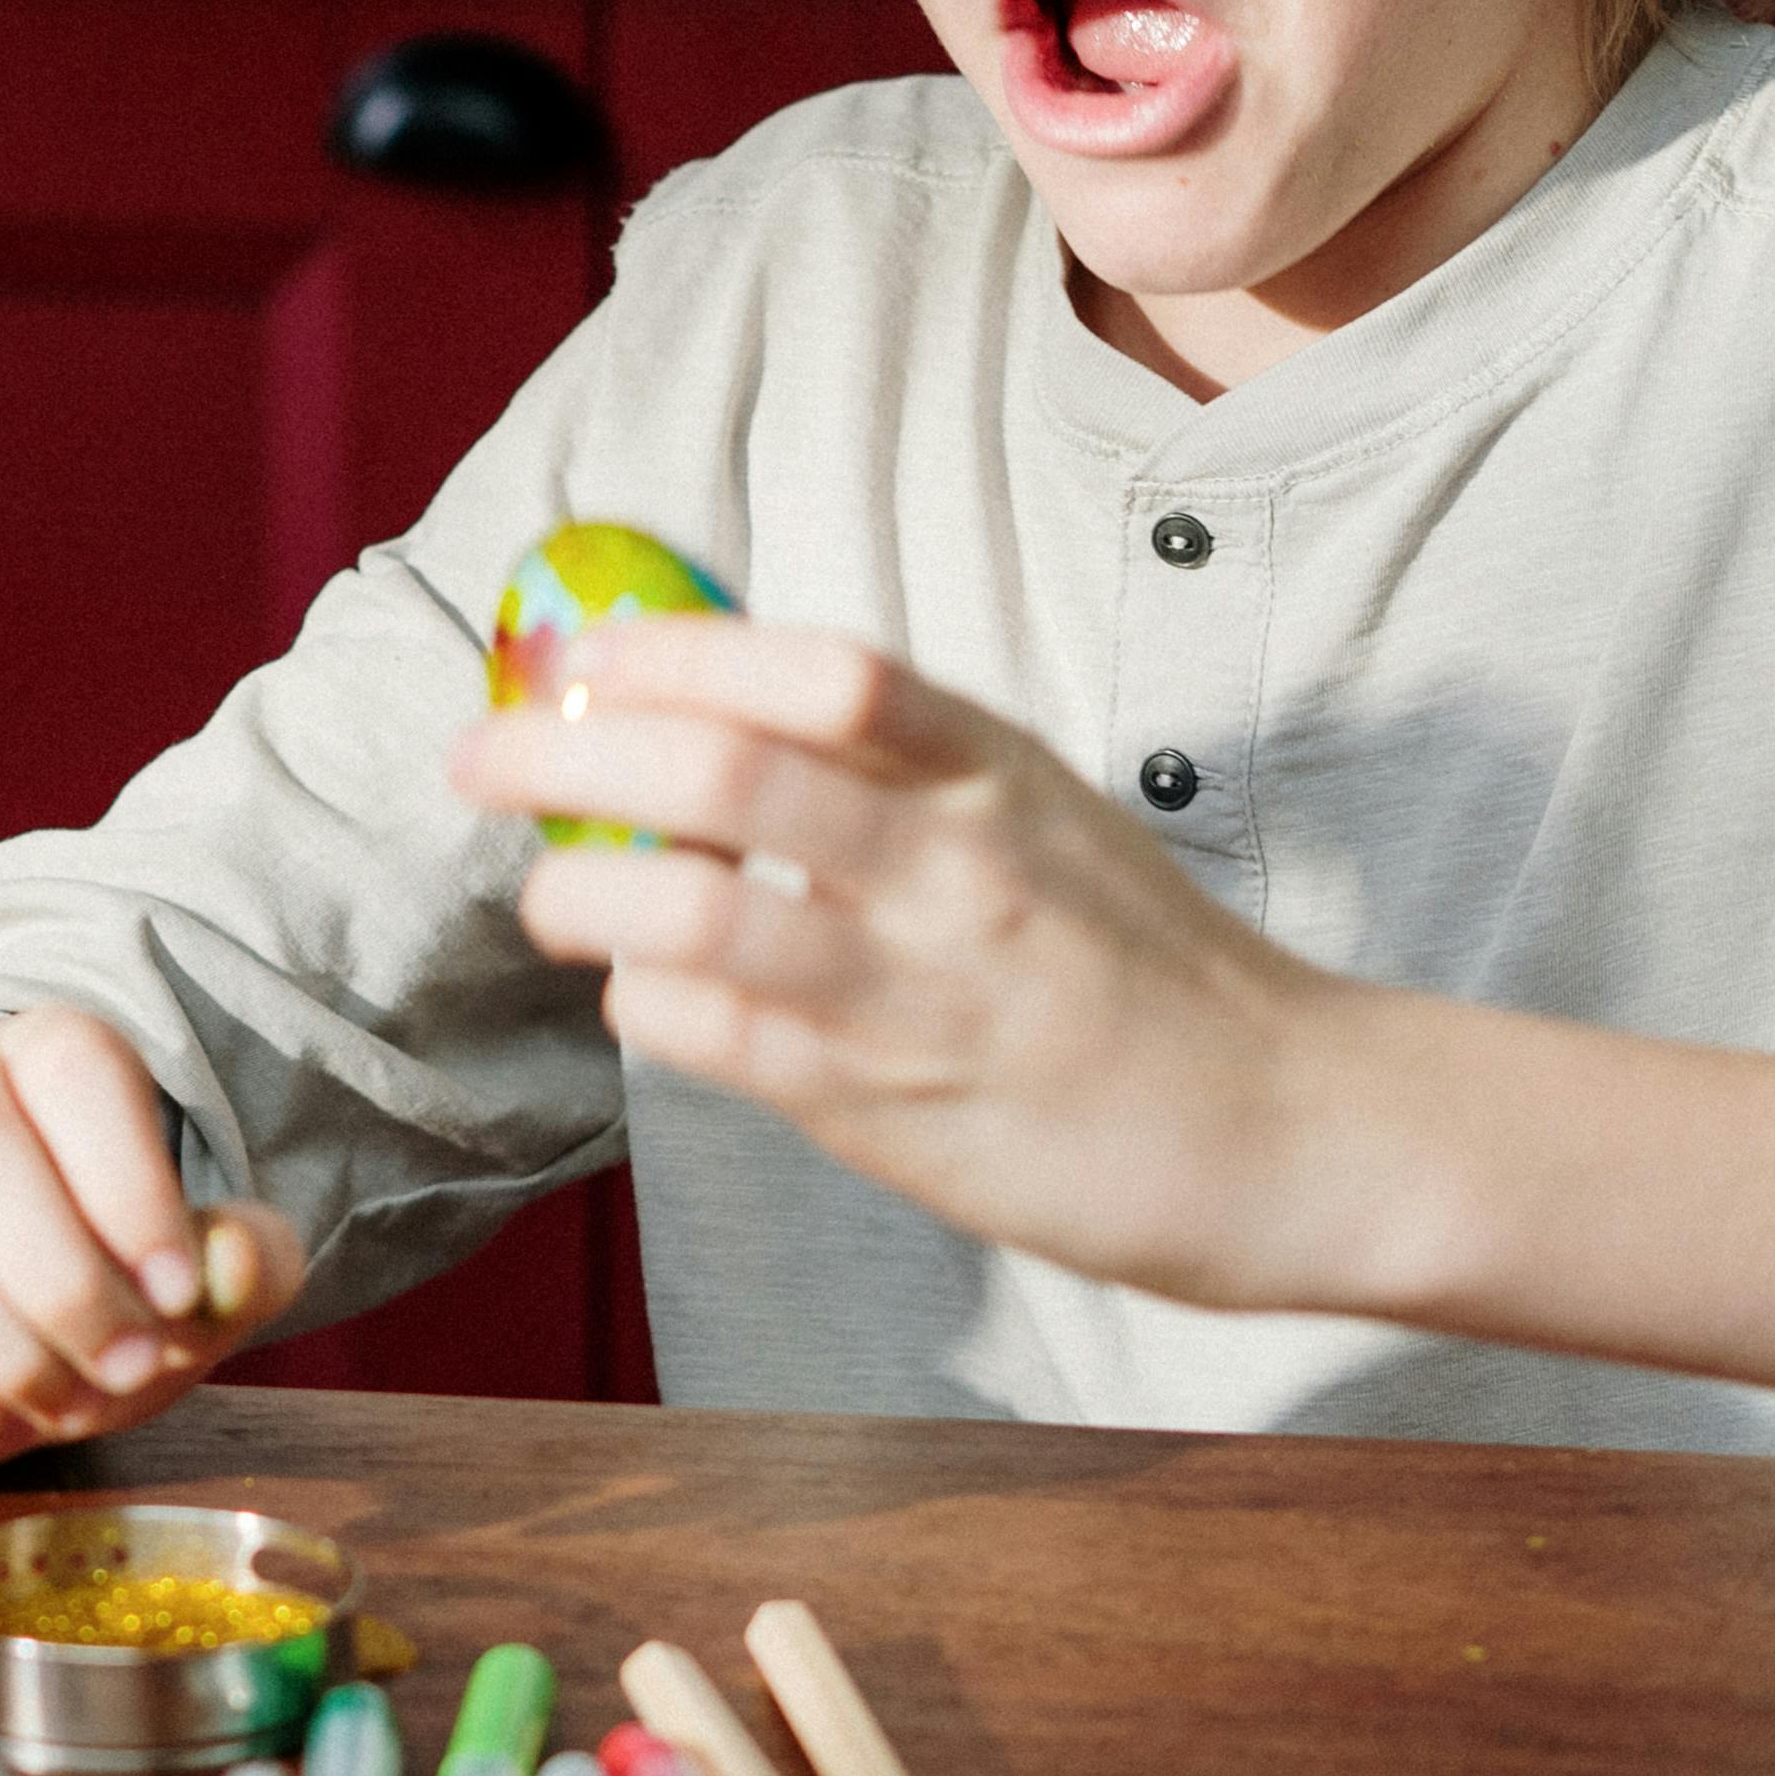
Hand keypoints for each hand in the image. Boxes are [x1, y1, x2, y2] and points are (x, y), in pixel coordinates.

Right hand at [0, 1009, 303, 1479]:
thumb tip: (227, 1264)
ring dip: (3, 1344)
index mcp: (44, 1054)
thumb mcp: (202, 1278)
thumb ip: (245, 1263)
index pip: (73, 1068)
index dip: (131, 1184)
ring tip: (68, 1402)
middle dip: (63, 1279)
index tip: (179, 1294)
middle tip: (129, 1365)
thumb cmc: (110, 1284)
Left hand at [448, 616, 1371, 1317]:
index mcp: (995, 768)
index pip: (816, 669)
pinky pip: (722, 1043)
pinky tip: (645, 993)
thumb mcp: (1037, 812)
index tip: (569, 653)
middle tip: (483, 758)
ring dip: (579, 893)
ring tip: (550, 894)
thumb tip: (700, 708)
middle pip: (724, 771)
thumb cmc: (1136, 962)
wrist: (1291, 1126)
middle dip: (566, 754)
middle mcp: (960, 865)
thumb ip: (893, 765)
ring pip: (696, 912)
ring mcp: (926, 991)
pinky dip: (649, 1005)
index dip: (668, 649)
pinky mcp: (897, 1111)